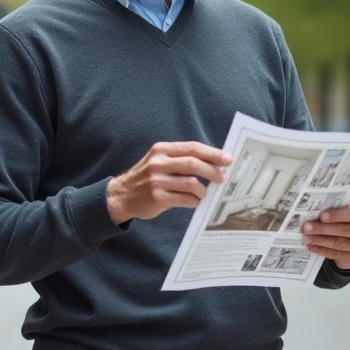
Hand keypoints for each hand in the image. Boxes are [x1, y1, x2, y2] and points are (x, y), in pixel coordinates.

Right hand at [107, 142, 231, 224]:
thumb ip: (180, 159)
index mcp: (161, 150)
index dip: (212, 153)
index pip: (192, 148)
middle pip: (193, 163)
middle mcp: (158, 163)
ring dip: (203, 190)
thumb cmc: (146, 177)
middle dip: (213, 170)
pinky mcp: (157, 197)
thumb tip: (212, 162)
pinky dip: (194, 201)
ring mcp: (157, 180)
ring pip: (191, 183)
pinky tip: (195, 202)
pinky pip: (185, 199)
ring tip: (205, 193)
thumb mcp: (158, 161)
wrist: (121, 195)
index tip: (227, 159)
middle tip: (223, 177)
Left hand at [301, 203, 349, 269]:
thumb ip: (337, 209)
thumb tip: (314, 209)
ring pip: (340, 243)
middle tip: (306, 227)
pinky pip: (336, 253)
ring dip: (320, 239)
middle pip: (346, 229)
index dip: (338, 215)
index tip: (322, 216)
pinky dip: (321, 249)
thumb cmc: (348, 221)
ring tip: (306, 236)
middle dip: (324, 228)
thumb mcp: (347, 213)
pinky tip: (310, 246)